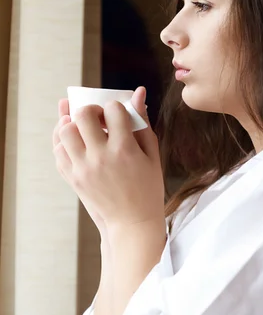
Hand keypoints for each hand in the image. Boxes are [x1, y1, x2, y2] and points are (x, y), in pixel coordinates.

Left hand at [54, 87, 164, 229]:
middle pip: (83, 114)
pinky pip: (57, 150)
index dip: (115, 107)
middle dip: (90, 109)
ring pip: (65, 130)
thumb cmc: (147, 188)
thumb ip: (142, 122)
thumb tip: (138, 92)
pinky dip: (63, 141)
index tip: (118, 116)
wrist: (132, 222)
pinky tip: (76, 142)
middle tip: (98, 118)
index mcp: (124, 149)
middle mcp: (100, 156)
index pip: (112, 110)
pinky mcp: (72, 178)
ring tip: (84, 130)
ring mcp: (83, 168)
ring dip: (73, 124)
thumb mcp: (152, 154)